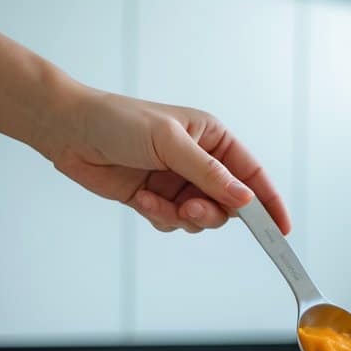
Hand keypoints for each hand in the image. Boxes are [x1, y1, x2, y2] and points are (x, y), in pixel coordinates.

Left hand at [46, 90, 290, 233]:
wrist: (68, 130)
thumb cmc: (118, 121)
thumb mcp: (170, 142)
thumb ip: (209, 173)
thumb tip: (244, 199)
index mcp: (213, 139)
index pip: (252, 175)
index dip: (270, 203)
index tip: (282, 229)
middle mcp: (201, 163)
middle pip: (229, 204)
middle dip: (212, 211)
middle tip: (192, 208)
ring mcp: (179, 182)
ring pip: (202, 218)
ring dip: (184, 217)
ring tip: (162, 203)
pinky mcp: (157, 199)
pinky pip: (174, 222)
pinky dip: (161, 217)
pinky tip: (143, 200)